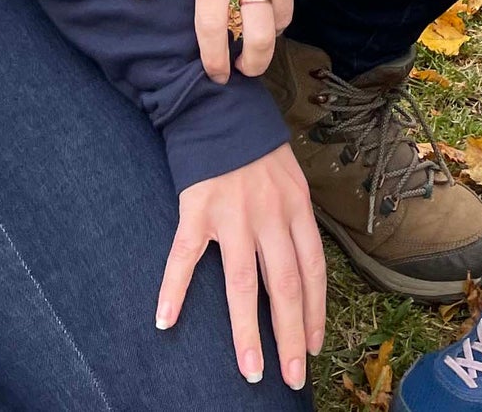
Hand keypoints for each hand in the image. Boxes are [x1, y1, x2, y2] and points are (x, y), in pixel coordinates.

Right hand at [157, 144, 325, 390]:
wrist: (219, 105)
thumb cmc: (256, 145)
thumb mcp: (289, 176)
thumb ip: (294, 217)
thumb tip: (303, 264)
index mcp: (296, 207)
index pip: (313, 270)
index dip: (316, 312)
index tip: (314, 347)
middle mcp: (268, 215)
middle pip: (284, 286)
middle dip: (290, 336)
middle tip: (292, 377)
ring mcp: (232, 214)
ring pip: (242, 284)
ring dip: (247, 333)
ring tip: (250, 370)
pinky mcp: (196, 210)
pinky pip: (184, 257)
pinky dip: (173, 290)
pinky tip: (165, 320)